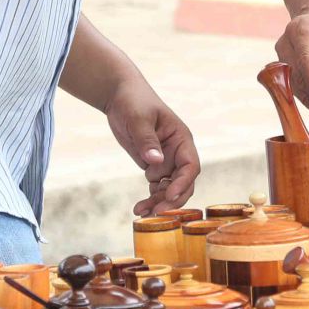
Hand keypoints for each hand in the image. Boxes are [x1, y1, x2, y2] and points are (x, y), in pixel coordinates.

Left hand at [107, 77, 200, 216]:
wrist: (119, 96)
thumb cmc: (133, 101)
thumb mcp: (138, 119)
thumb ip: (147, 140)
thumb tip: (156, 161)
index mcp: (181, 139)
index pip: (190, 166)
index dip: (183, 183)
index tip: (170, 195)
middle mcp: (177, 153)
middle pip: (183, 182)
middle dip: (172, 199)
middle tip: (157, 212)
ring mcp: (166, 161)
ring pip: (169, 189)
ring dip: (159, 203)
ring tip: (142, 213)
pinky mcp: (153, 166)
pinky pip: (156, 188)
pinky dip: (150, 199)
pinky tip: (139, 209)